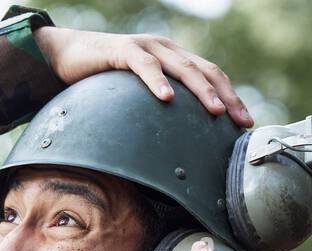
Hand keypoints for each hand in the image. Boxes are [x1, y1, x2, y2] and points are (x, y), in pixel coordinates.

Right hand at [33, 27, 251, 126]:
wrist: (66, 55)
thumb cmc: (103, 80)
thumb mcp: (137, 95)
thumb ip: (158, 109)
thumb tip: (177, 143)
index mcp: (174, 58)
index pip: (211, 75)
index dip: (231, 96)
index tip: (244, 123)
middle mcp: (166, 49)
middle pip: (205, 71)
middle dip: (226, 96)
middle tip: (239, 121)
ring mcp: (147, 46)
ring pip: (182, 67)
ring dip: (201, 90)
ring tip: (215, 110)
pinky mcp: (123, 50)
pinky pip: (144, 65)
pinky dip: (157, 81)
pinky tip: (167, 97)